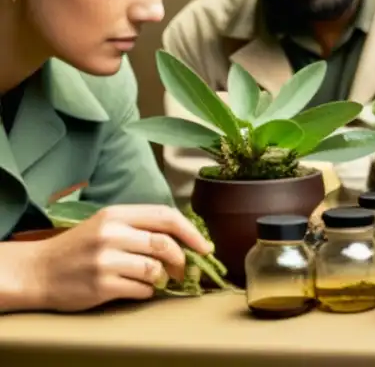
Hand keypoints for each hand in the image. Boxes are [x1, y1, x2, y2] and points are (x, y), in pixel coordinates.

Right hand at [28, 204, 213, 311]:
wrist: (38, 271)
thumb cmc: (79, 248)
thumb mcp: (107, 225)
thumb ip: (140, 226)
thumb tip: (184, 238)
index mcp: (117, 214)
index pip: (166, 217)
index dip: (191, 232)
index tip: (205, 247)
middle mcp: (112, 234)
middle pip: (164, 244)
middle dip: (181, 260)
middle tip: (183, 270)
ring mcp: (106, 260)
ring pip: (155, 269)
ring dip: (162, 278)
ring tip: (154, 279)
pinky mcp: (101, 286)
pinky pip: (141, 289)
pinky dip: (147, 291)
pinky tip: (136, 288)